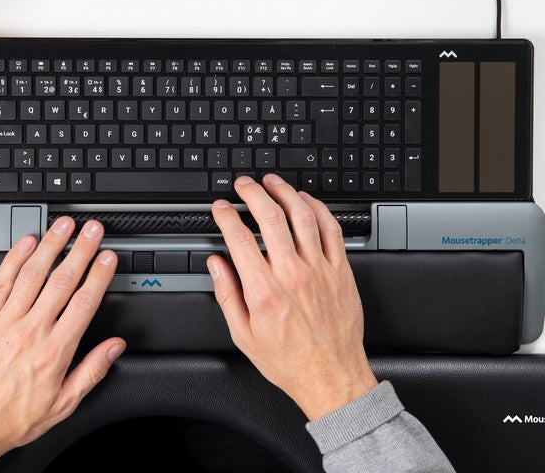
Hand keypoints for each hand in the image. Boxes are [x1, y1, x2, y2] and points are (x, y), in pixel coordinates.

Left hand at [0, 217, 124, 472]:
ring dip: (51, 246)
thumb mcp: (62, 405)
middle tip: (92, 230)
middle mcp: (30, 332)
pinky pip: (0, 282)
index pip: (84, 303)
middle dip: (81, 251)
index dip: (99, 275)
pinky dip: (14, 259)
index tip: (108, 257)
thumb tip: (115, 347)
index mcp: (54, 352)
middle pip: (62, 281)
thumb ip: (92, 371)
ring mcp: (4, 323)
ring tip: (64, 226)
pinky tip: (26, 242)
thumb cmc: (9, 419)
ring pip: (32, 275)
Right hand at [209, 174, 376, 420]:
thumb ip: (227, 295)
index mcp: (264, 290)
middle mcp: (292, 274)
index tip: (220, 207)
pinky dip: (318, 208)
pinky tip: (307, 200)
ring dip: (285, 192)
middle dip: (252, 193)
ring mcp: (319, 269)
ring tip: (273, 182)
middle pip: (269, 217)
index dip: (226, 216)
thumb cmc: (289, 360)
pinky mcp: (340, 270)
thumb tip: (216, 265)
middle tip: (244, 184)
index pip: (239, 238)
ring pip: (302, 216)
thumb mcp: (244, 335)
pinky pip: (331, 229)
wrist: (331, 376)